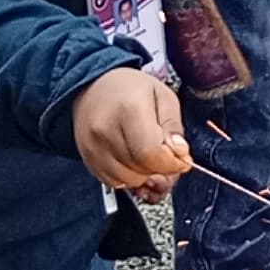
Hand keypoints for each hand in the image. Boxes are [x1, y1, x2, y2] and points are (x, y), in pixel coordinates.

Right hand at [73, 65, 189, 194]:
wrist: (93, 86)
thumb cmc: (129, 89)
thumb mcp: (163, 95)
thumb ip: (174, 126)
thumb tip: (180, 153)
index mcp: (129, 109)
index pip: (151, 153)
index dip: (172, 162)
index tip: (181, 159)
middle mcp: (105, 130)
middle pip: (141, 169)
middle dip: (160, 167)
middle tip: (165, 152)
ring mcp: (93, 147)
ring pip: (129, 180)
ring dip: (144, 173)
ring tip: (147, 153)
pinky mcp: (88, 159)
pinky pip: (114, 182)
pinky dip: (128, 176)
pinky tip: (132, 158)